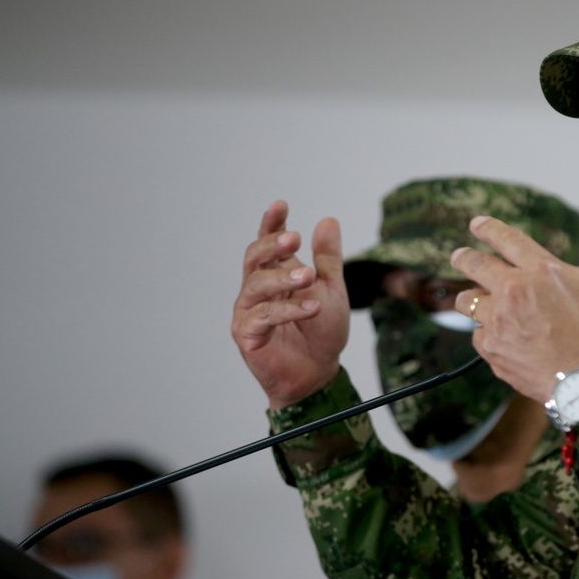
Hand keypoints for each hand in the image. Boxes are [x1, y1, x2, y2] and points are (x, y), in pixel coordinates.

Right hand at [231, 200, 349, 409]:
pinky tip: (311, 308)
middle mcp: (257, 289)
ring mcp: (248, 311)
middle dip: (271, 244)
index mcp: (276, 274)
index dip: (271, 223)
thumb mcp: (332, 289)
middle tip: (293, 238)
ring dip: (283, 278)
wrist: (318, 373)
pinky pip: (264, 316)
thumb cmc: (322, 332)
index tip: (280, 205)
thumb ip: (328, 258)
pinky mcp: (247, 334)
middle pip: (254, 257)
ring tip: (309, 276)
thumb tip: (328, 220)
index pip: (268, 243)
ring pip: (257, 285)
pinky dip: (289, 310)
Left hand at [451, 213, 578, 402]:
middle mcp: (513, 290)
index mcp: (541, 270)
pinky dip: (486, 333)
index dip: (488, 229)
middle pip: (474, 264)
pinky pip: (477, 333)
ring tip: (477, 301)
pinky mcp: (491, 347)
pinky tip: (500, 336)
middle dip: (463, 258)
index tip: (476, 225)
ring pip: (468, 300)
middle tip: (459, 257)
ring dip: (472, 298)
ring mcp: (498, 319)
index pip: (506, 239)